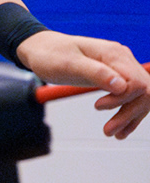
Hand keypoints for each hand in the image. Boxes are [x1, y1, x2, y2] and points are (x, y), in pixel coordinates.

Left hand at [16, 30, 148, 138]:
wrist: (42, 49)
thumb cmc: (51, 55)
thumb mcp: (67, 64)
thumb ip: (95, 73)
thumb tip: (121, 87)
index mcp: (113, 54)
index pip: (136, 82)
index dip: (123, 99)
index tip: (97, 107)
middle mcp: (123, 59)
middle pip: (144, 90)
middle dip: (129, 113)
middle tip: (108, 132)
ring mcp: (122, 67)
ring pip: (142, 96)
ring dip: (130, 117)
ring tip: (112, 133)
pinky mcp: (118, 76)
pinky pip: (133, 97)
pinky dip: (130, 114)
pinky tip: (121, 130)